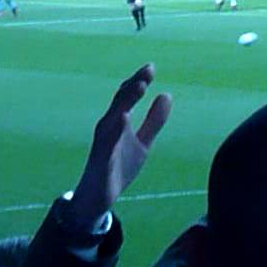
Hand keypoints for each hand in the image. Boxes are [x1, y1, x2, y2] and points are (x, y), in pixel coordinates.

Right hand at [67, 64, 171, 230]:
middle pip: (120, 101)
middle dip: (133, 85)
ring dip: (125, 100)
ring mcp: (103, 143)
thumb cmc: (119, 167)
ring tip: (139, 86)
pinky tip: (123, 118)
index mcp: (118, 121)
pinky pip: (107, 143)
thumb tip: (167, 94)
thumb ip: (154, 121)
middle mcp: (108, 127)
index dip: (139, 81)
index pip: (128, 96)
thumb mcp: (143, 142)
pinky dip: (114, 130)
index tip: (151, 67)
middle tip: (147, 71)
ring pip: (113, 116)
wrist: (99, 199)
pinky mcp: (101, 160)